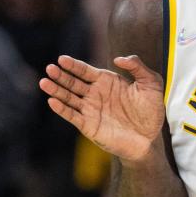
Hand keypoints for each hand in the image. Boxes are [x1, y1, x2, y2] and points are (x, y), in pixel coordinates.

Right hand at [39, 54, 163, 161]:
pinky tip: (52, 101)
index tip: (62, 59)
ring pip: (69, 98)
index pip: (85, 71)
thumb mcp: (151, 83)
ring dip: (56, 91)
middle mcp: (95, 94)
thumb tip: (118, 58)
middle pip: (73, 83)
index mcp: (107, 81)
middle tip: (50, 68)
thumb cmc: (151, 111)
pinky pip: (72, 116)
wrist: (150, 138)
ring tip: (44, 82)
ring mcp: (90, 110)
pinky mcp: (89, 126)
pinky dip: (62, 109)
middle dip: (61, 75)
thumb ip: (137, 66)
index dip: (73, 65)